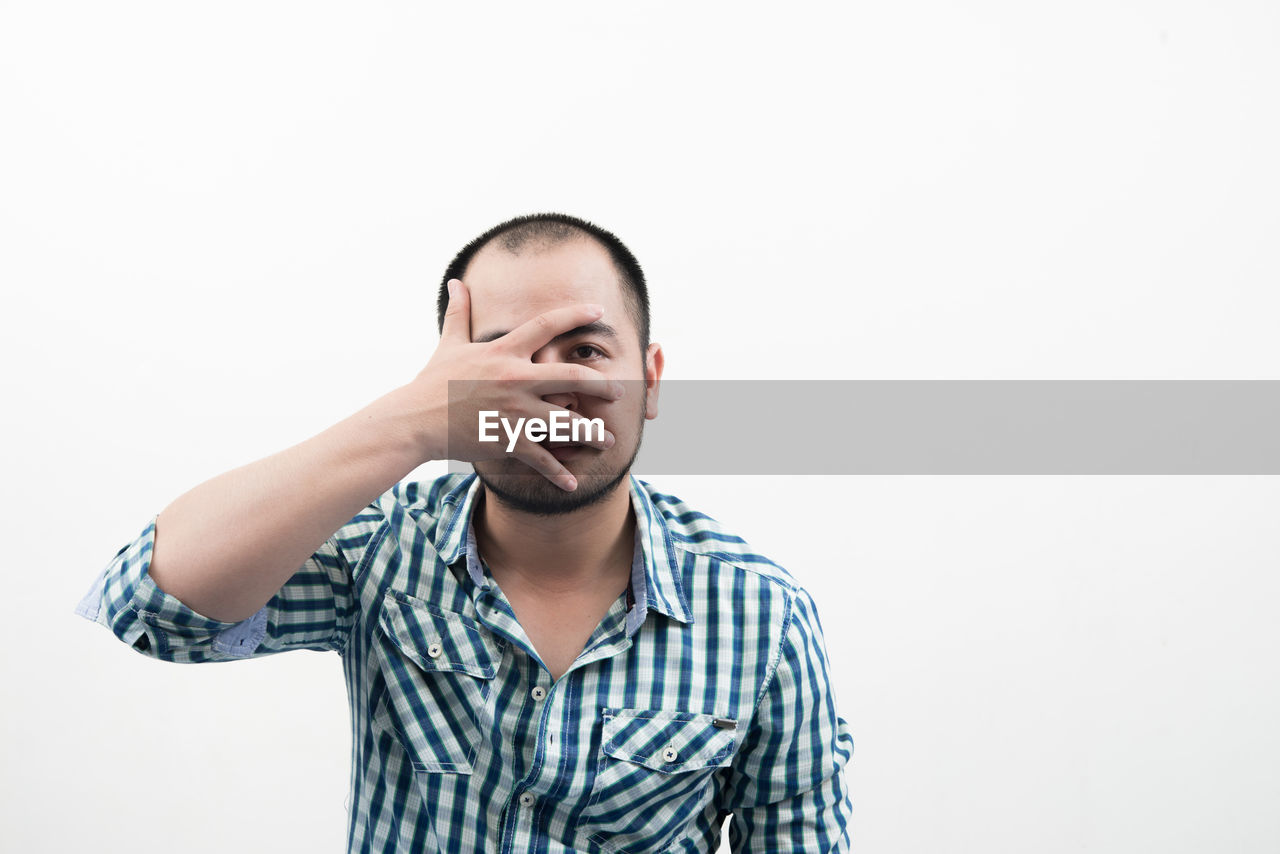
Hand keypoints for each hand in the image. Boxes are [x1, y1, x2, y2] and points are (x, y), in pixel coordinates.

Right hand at [399, 278, 622, 490]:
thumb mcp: (449, 344)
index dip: (574, 315)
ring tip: (610, 439)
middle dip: (601, 384)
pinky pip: (541, 459)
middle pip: (572, 378)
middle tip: (619, 391)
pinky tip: (572, 484)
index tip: (599, 311)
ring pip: (566, 423)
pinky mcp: (507, 440)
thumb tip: (456, 282)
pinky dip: (557, 474)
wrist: (414, 420)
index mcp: (503, 352)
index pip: (546, 326)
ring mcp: (514, 411)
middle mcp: (514, 379)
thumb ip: (459, 313)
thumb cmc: (431, 382)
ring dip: (592, 433)